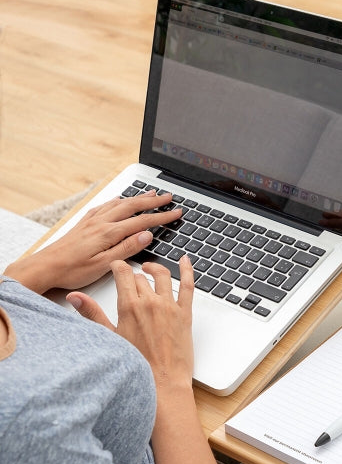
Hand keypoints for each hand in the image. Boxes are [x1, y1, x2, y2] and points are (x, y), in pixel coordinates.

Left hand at [4, 191, 181, 293]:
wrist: (44, 267)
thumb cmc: (72, 270)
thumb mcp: (104, 265)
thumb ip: (127, 249)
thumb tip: (146, 235)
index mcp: (109, 233)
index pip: (143, 222)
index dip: (162, 217)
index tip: (176, 213)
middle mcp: (102, 222)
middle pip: (133, 206)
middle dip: (154, 201)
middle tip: (169, 197)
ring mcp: (92, 221)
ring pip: (120, 203)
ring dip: (138, 197)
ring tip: (150, 193)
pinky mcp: (85, 223)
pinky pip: (105, 206)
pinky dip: (117, 200)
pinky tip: (119, 200)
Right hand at [67, 257, 194, 391]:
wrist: (162, 382)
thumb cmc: (137, 365)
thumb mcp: (109, 337)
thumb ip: (92, 313)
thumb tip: (75, 297)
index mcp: (129, 307)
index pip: (123, 274)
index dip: (119, 267)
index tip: (117, 266)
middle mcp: (150, 303)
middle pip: (140, 278)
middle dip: (134, 276)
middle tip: (131, 279)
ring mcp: (169, 307)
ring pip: (162, 276)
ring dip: (155, 268)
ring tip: (150, 268)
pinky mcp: (185, 313)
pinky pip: (188, 285)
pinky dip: (187, 270)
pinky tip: (185, 260)